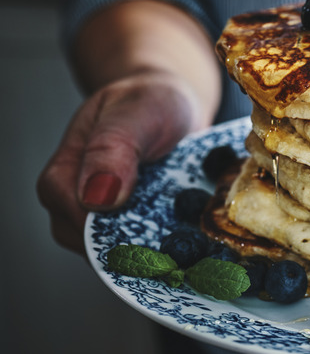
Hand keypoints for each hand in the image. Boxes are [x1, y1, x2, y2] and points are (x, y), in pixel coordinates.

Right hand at [37, 71, 199, 253]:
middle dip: (137, 251)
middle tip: (179, 249)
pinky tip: (198, 241)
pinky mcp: (141, 224)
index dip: (107, 233)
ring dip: (158, 252)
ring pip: (125, 253)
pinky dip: (174, 246)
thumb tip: (97, 198)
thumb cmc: (147, 101)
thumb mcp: (132, 114)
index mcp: (66, 175)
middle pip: (97, 247)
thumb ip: (113, 149)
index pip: (73, 219)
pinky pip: (151, 247)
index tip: (148, 235)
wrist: (175, 104)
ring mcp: (113, 217)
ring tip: (192, 244)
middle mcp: (83, 203)